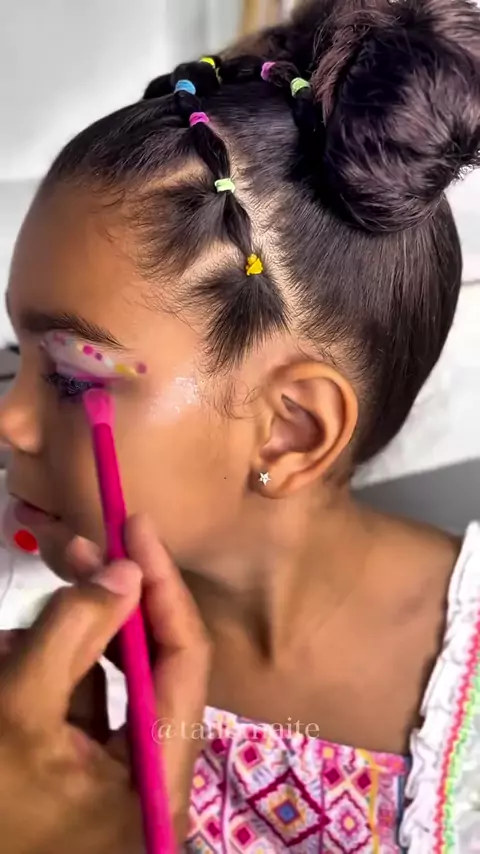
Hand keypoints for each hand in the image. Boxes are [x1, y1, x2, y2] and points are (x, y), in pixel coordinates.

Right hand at [0, 515, 210, 853]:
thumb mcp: (17, 705)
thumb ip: (72, 630)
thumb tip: (126, 570)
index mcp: (158, 780)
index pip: (186, 660)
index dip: (162, 585)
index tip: (137, 525)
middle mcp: (152, 780)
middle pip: (148, 667)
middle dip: (109, 607)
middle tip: (79, 551)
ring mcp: (116, 780)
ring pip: (108, 682)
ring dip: (69, 639)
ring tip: (21, 629)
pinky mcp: (82, 775)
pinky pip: (80, 707)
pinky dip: (52, 672)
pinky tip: (12, 651)